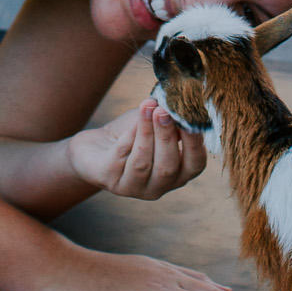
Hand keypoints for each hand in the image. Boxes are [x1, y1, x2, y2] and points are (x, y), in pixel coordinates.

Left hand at [68, 98, 206, 201]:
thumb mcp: (155, 124)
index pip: (195, 164)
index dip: (195, 142)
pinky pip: (120, 157)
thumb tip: (180, 103)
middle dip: (166, 136)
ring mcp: (134, 187)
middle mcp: (159, 186)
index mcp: (179, 173)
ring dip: (146, 133)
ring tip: (148, 107)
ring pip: (143, 163)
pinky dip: (128, 135)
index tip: (190, 117)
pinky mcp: (111, 181)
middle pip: (168, 167)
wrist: (97, 146)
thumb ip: (170, 118)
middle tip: (163, 111)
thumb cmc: (132, 133)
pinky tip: (132, 119)